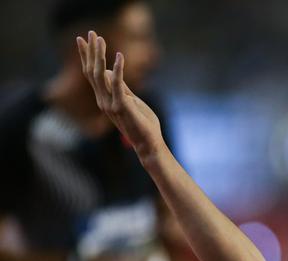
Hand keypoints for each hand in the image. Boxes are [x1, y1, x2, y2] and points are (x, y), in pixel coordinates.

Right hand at [77, 31, 163, 159]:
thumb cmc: (143, 124)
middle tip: (90, 32)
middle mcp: (103, 100)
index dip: (87, 56)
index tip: (83, 40)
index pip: (92, 74)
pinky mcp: (121, 106)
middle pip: (92, 71)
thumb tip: (110, 71)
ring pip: (100, 75)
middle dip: (90, 51)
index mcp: (104, 99)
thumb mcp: (131, 101)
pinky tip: (120, 56)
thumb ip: (122, 87)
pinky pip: (118, 84)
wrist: (149, 144)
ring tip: (100, 38)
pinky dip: (118, 69)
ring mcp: (110, 104)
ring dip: (99, 55)